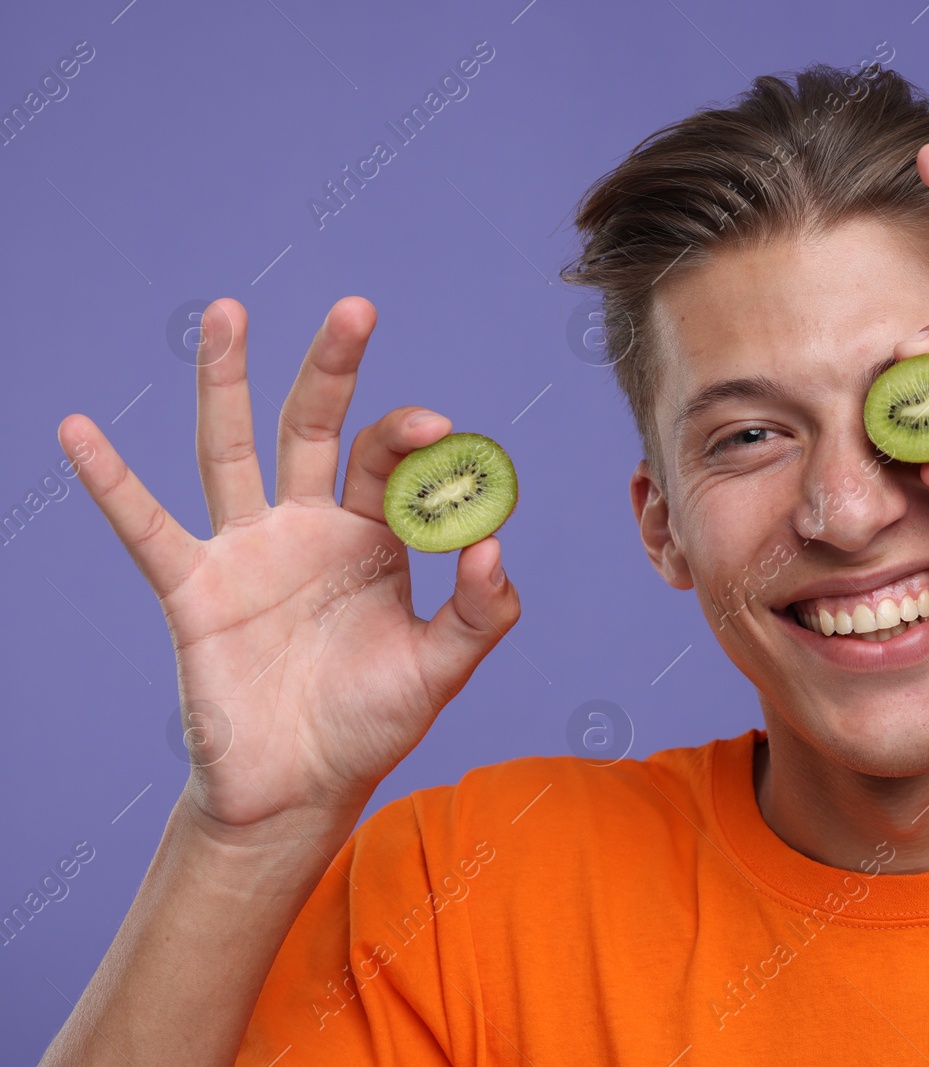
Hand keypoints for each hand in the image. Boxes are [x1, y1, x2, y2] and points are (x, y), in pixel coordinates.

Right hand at [58, 297, 521, 833]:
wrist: (300, 789)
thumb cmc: (371, 722)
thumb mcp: (440, 669)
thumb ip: (482, 612)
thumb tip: (496, 543)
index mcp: (374, 538)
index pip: (391, 466)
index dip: (414, 443)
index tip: (442, 430)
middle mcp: (310, 528)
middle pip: (316, 429)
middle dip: (334, 370)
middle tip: (357, 309)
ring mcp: (249, 551)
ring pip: (232, 451)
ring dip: (226, 384)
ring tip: (227, 312)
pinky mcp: (195, 589)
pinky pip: (147, 528)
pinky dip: (112, 483)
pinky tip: (78, 431)